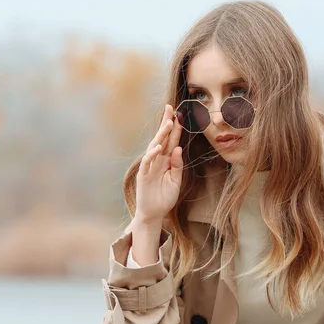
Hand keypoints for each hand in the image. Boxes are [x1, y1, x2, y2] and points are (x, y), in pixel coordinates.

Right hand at [135, 104, 183, 223]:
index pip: (171, 140)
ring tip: (169, 124)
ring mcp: (149, 166)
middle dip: (166, 124)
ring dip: (161, 135)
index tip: (180, 115)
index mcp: (166, 160)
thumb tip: (178, 148)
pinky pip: (147, 162)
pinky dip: (152, 154)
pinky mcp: (143, 175)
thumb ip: (177, 165)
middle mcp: (157, 160)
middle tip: (171, 109)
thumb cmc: (165, 197)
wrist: (154, 214)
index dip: (176, 128)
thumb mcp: (176, 181)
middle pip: (162, 138)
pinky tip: (158, 147)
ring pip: (154, 146)